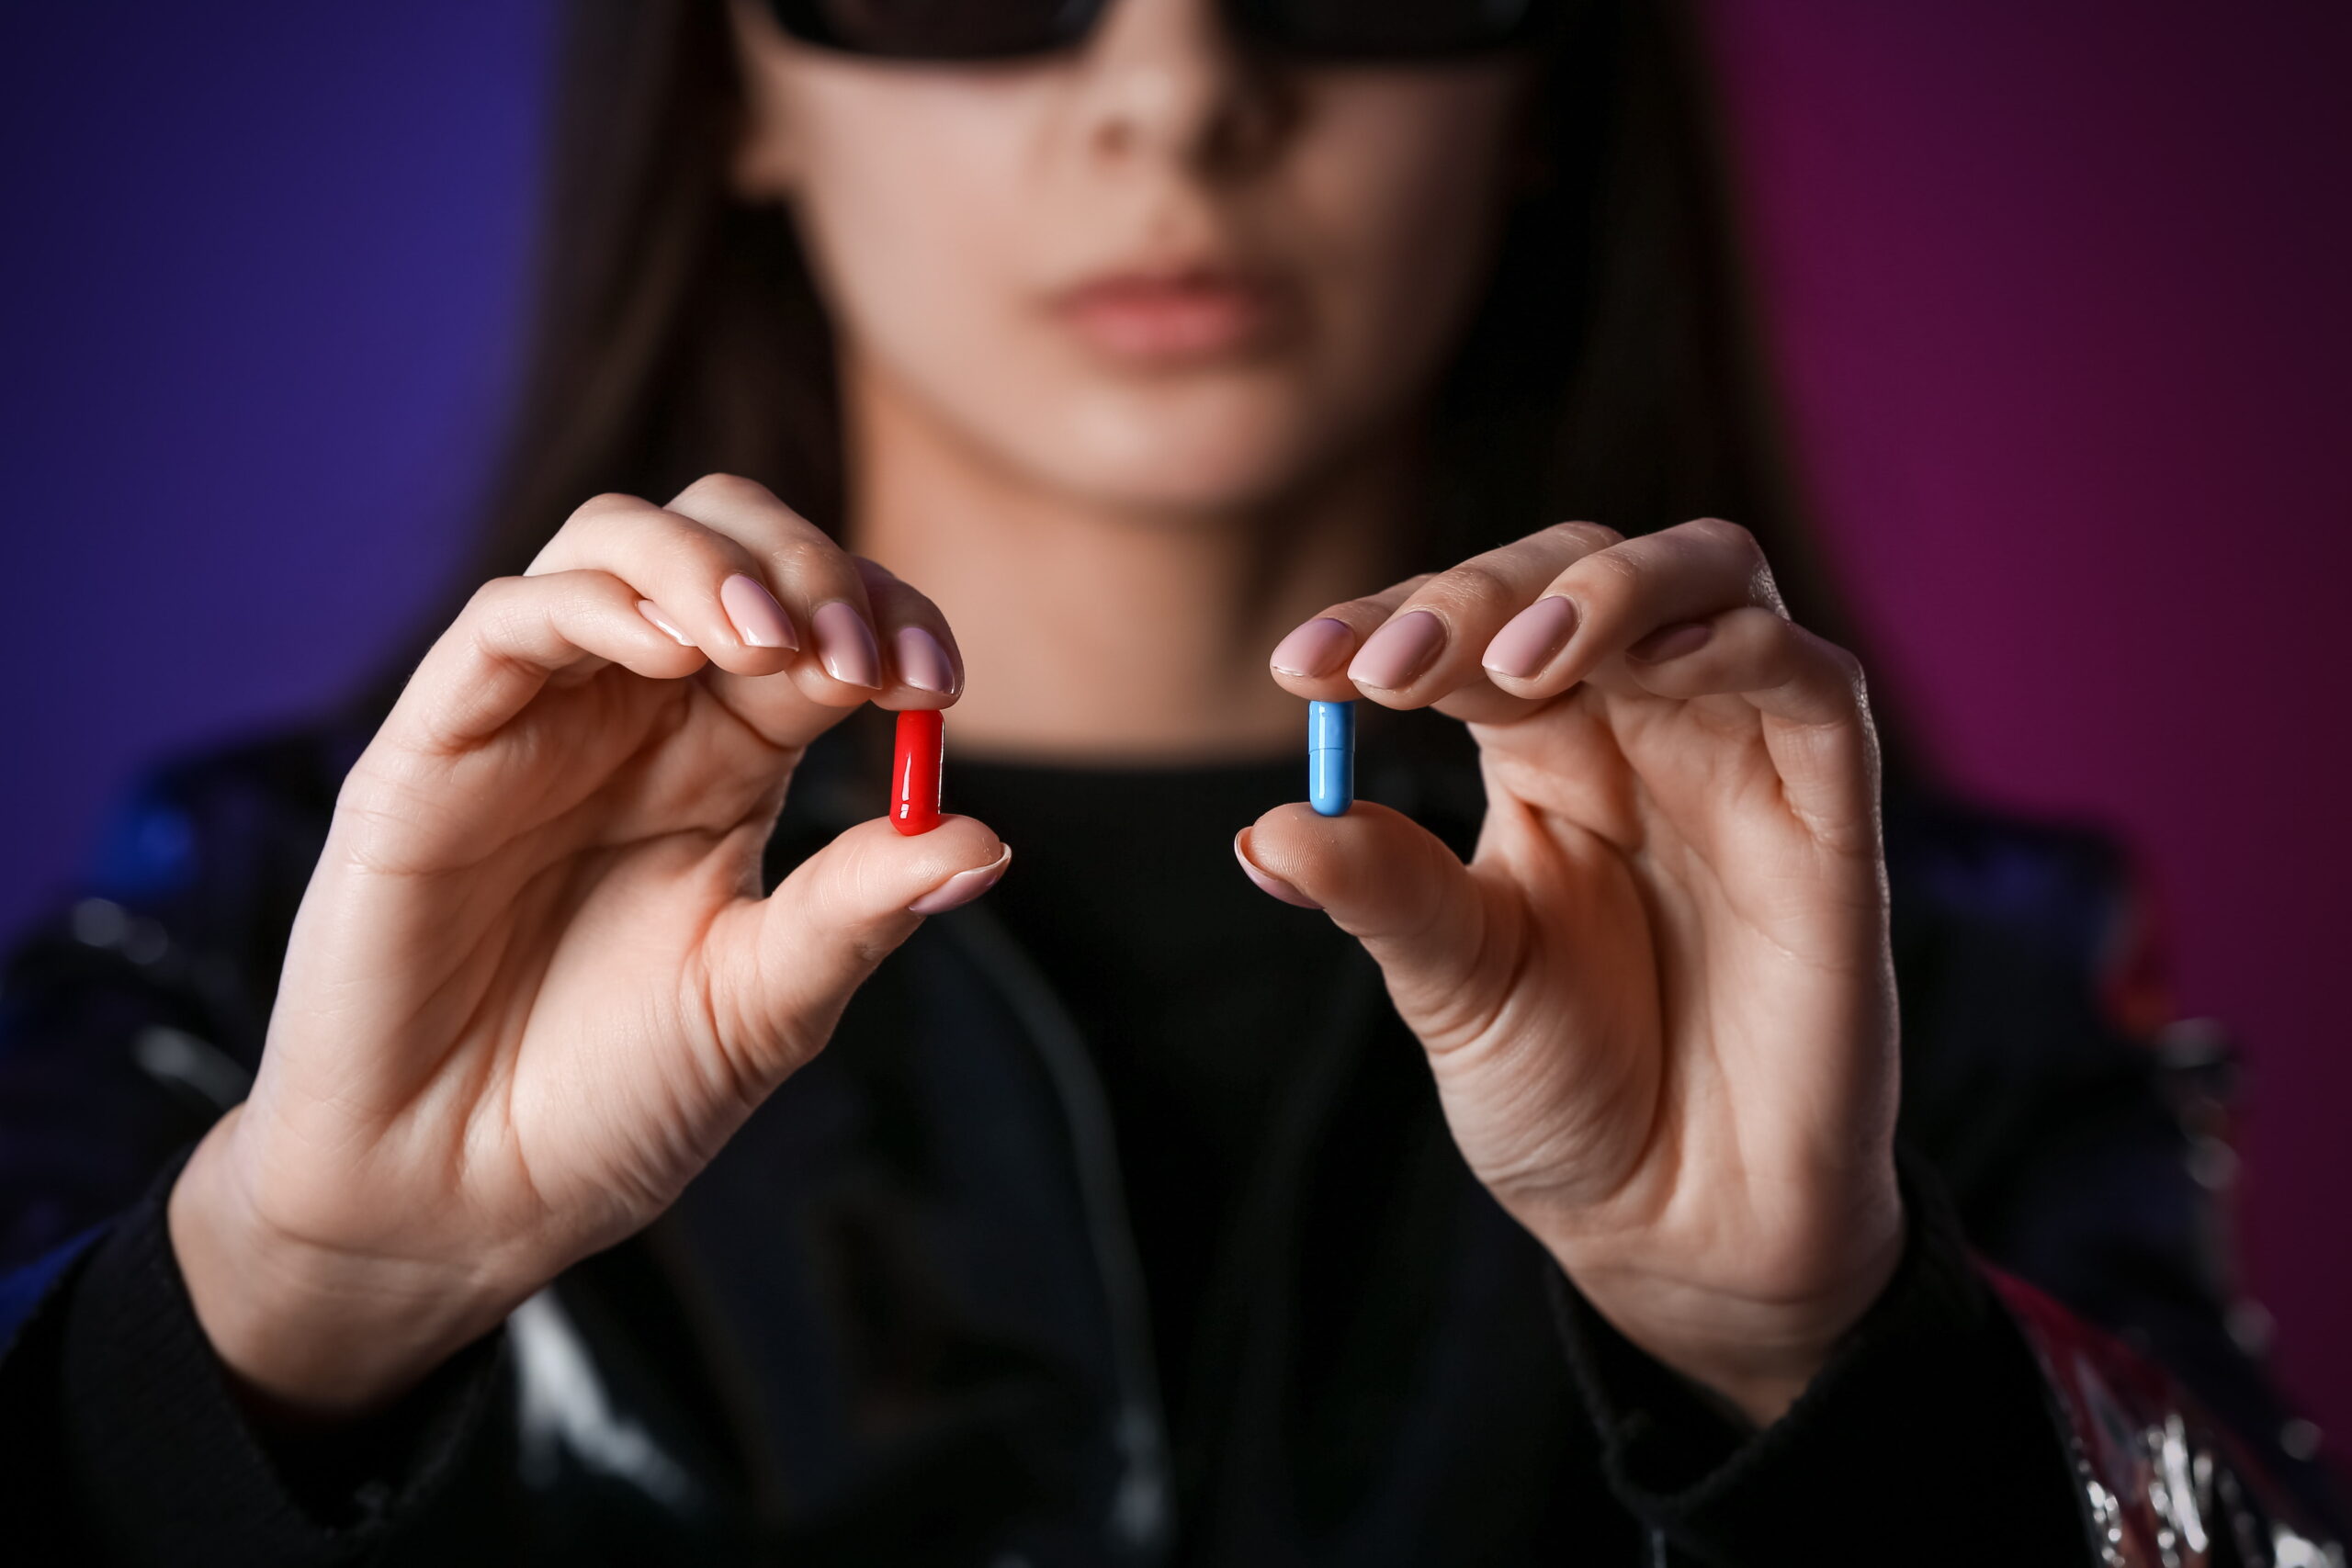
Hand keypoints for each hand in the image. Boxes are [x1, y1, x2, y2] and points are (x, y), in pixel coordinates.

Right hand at [169, 476, 1007, 1415]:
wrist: (459, 1200)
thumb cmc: (613, 1101)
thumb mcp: (765, 1004)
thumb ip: (860, 911)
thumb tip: (988, 842)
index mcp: (730, 757)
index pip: (820, 617)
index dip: (886, 616)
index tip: (935, 686)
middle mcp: (639, 714)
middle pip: (726, 539)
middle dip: (810, 565)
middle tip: (858, 657)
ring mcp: (537, 719)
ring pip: (616, 542)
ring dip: (711, 563)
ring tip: (773, 641)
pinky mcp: (436, 748)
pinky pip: (509, 622)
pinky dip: (600, 606)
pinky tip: (674, 653)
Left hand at [1241, 519, 1900, 1425]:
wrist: (1682, 1230)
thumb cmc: (1568, 1093)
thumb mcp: (1454, 989)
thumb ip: (1381, 894)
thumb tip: (1264, 829)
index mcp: (1537, 749)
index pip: (1464, 629)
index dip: (1387, 621)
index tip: (1300, 669)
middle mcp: (1638, 725)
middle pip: (1574, 570)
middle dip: (1476, 596)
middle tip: (1388, 670)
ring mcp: (1738, 755)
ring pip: (1704, 575)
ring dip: (1605, 589)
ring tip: (1515, 660)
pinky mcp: (1830, 811)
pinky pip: (1812, 683)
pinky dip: (1738, 643)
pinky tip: (1652, 664)